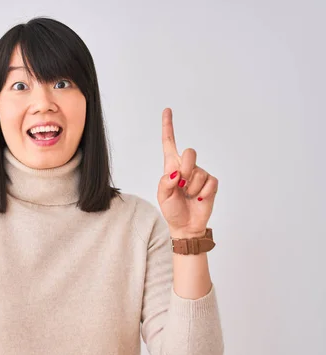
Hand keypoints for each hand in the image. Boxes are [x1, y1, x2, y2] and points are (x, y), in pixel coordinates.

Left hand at [157, 108, 218, 237]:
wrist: (185, 225)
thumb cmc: (172, 209)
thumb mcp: (162, 197)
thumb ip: (165, 183)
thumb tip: (176, 173)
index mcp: (171, 167)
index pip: (169, 143)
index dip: (168, 127)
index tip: (167, 110)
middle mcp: (186, 167)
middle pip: (190, 152)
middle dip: (186, 168)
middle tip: (181, 183)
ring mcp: (200, 175)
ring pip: (199, 172)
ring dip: (192, 188)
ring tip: (188, 197)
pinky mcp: (211, 184)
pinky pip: (210, 182)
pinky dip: (203, 193)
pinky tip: (199, 199)